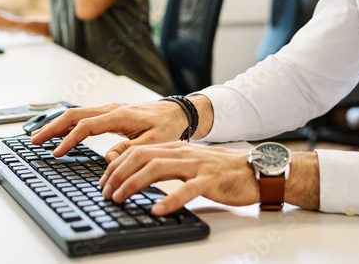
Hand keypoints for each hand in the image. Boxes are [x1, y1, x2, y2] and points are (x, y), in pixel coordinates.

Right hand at [29, 101, 188, 158]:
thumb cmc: (167, 127)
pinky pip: (83, 116)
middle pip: (73, 115)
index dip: (69, 140)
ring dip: (56, 124)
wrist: (176, 112)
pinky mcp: (108, 113)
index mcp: (119, 115)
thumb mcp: (153, 142)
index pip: (86, 126)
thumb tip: (108, 158)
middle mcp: (110, 109)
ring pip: (75, 113)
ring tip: (39, 137)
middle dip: (51, 127)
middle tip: (34, 141)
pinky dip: (67, 123)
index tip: (57, 154)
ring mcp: (108, 110)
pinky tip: (59, 133)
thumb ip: (130, 150)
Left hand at [99, 142, 257, 214]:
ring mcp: (196, 166)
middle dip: (119, 174)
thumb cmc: (220, 171)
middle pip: (142, 157)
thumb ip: (166, 164)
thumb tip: (138, 174)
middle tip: (106, 192)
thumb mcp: (188, 163)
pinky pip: (186, 190)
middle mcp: (182, 153)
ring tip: (120, 198)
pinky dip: (169, 200)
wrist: (254, 170)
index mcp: (175, 148)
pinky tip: (157, 210)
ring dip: (134, 184)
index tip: (104, 182)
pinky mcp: (210, 181)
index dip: (117, 166)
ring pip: (157, 168)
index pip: (137, 150)